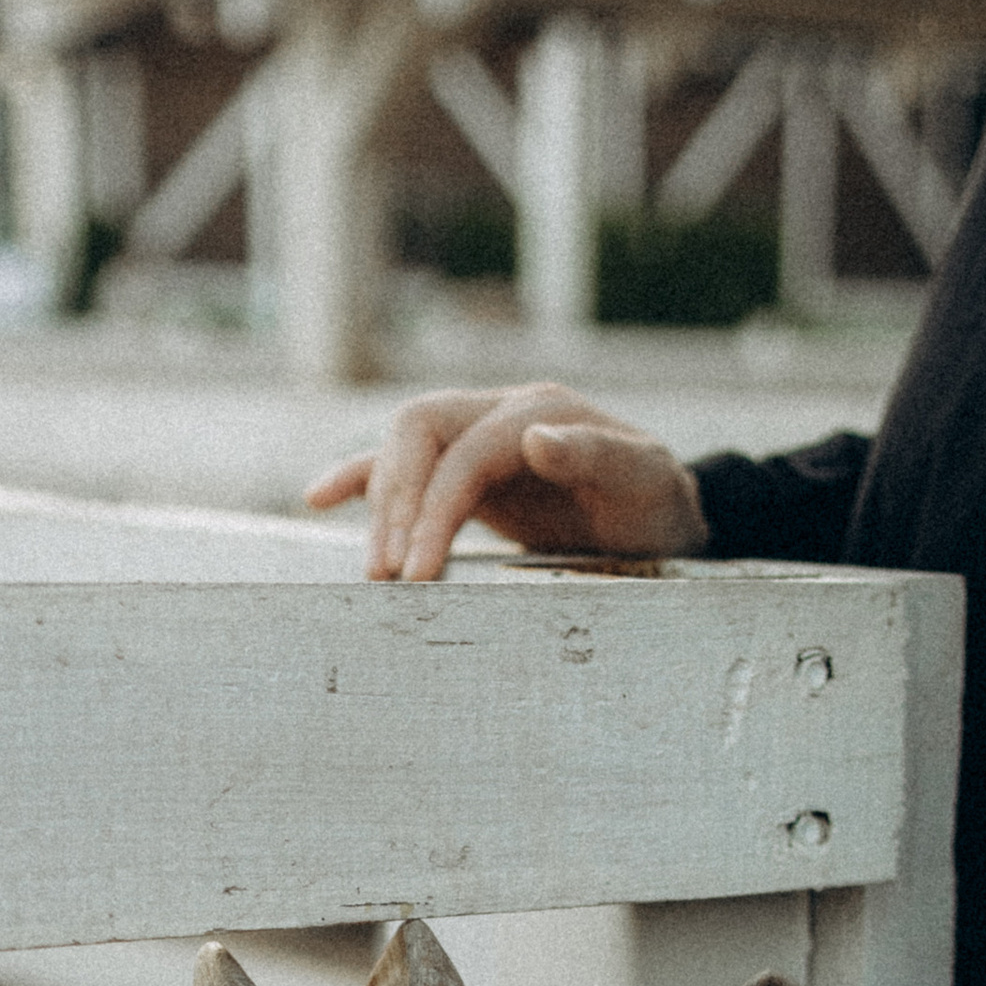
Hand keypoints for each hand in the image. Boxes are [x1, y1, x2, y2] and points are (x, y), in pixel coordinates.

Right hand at [304, 382, 709, 581]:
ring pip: (404, 450)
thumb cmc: (658, 506)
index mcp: (541, 410)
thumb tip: (536, 436)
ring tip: (375, 571)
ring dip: (380, 505)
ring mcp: (481, 436)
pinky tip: (320, 497)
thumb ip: (597, 456)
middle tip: (389, 575)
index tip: (418, 572)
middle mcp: (503, 412)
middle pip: (418, 434)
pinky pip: (403, 464)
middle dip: (396, 503)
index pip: (464, 451)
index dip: (435, 508)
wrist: (665, 517)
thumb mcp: (645, 484)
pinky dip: (360, 477)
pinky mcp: (469, 468)